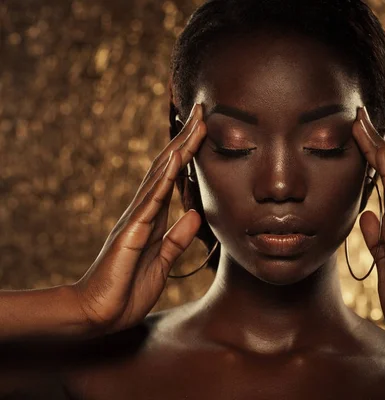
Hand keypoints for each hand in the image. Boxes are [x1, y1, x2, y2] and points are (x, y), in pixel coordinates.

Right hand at [71, 103, 206, 335]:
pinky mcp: (130, 234)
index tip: (205, 129)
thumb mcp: (163, 260)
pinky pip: (150, 203)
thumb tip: (195, 214)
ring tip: (194, 125)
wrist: (100, 313)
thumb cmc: (128, 287)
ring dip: (178, 150)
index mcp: (153, 217)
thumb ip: (178, 237)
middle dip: (186, 139)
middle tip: (202, 111)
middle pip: (167, 167)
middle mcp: (143, 211)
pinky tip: (174, 161)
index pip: (173, 177)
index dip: (190, 153)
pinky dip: (163, 180)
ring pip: (158, 177)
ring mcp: (135, 219)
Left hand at [352, 106, 384, 346]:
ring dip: (378, 148)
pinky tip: (381, 155)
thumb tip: (366, 214)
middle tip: (358, 113)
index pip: (383, 180)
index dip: (370, 155)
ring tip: (364, 122)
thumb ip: (376, 238)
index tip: (355, 132)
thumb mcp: (384, 261)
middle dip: (373, 140)